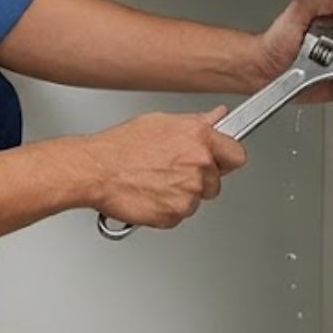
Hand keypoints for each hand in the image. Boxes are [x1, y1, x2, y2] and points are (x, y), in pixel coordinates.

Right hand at [85, 106, 247, 228]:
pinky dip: (166, 209)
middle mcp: (199, 164)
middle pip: (216, 181)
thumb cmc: (120, 146)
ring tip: (155, 180)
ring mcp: (189, 191)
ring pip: (197, 200)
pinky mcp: (176, 214)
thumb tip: (216, 117)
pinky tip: (150, 193)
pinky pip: (179, 215)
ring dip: (181, 195)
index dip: (225, 159)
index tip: (218, 161)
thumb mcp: (161, 122)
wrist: (96, 171)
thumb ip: (195, 122)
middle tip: (173, 172)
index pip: (236, 155)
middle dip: (199, 179)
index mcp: (199, 138)